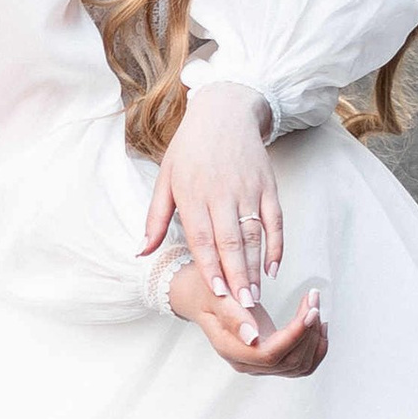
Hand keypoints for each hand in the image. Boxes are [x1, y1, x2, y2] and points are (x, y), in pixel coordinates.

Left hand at [141, 83, 279, 312]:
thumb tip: (141, 253)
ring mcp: (248, 190)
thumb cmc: (190, 148)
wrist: (224, 111)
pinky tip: (273, 269)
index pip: (202, 237)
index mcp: (193, 193)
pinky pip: (275, 221)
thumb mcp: (165, 178)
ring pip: (254, 235)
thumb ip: (155, 219)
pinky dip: (276, 246)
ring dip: (255, 268)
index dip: (210, 266)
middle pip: (231, 241)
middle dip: (237, 276)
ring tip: (255, 296)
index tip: (216, 292)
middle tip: (242, 306)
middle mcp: (223, 193)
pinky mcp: (268, 186)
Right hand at [168, 263, 327, 376]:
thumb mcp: (215, 294)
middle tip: (314, 299)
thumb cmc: (207, 291)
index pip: (270, 354)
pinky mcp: (271, 359)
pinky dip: (316, 346)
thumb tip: (252, 337)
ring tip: (315, 309)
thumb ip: (232, 315)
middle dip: (308, 330)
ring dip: (315, 338)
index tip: (309, 308)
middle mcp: (246, 362)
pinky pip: (302, 364)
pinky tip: (317, 325)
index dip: (295, 334)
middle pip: (290, 361)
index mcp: (230, 348)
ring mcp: (259, 364)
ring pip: (300, 365)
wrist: (203, 297)